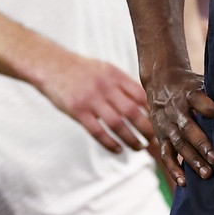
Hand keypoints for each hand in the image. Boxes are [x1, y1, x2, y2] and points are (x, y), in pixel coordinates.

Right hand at [35, 54, 154, 154]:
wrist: (51, 64)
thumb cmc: (81, 69)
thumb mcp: (105, 69)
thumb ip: (122, 83)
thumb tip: (144, 101)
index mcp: (115, 75)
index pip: (141, 95)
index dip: (153, 111)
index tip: (161, 123)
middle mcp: (105, 87)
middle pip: (133, 112)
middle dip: (147, 129)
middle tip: (156, 141)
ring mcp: (91, 99)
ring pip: (117, 124)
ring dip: (131, 139)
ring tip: (139, 147)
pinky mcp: (77, 111)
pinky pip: (97, 131)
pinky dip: (110, 143)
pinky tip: (118, 150)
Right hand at [144, 62, 213, 185]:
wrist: (160, 82)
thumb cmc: (189, 86)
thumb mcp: (201, 82)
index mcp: (188, 94)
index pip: (197, 99)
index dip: (208, 107)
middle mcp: (176, 110)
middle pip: (188, 128)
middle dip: (202, 144)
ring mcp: (167, 125)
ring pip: (178, 144)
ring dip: (192, 159)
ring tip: (207, 173)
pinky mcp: (161, 137)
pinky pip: (166, 154)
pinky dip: (173, 169)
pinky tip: (184, 182)